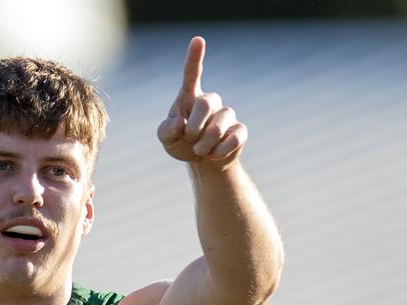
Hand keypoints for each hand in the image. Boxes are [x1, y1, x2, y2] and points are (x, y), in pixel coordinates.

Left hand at [157, 36, 246, 167]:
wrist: (202, 161)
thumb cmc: (181, 142)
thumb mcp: (166, 139)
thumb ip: (166, 130)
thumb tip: (180, 122)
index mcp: (189, 97)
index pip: (192, 73)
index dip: (195, 57)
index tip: (198, 40)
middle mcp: (210, 102)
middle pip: (206, 103)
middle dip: (195, 126)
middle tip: (190, 139)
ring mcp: (227, 115)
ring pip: (220, 124)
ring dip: (206, 142)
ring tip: (199, 151)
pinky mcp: (239, 130)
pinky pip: (234, 137)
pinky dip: (220, 150)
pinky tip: (213, 154)